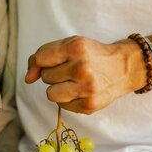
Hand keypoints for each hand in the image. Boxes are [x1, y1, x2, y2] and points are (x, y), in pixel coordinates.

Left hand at [24, 36, 142, 114]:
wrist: (124, 68)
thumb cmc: (93, 55)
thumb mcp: (71, 45)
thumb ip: (44, 56)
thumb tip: (28, 78)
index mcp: (76, 47)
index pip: (41, 58)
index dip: (41, 61)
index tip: (52, 62)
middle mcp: (82, 68)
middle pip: (45, 77)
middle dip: (54, 74)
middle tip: (72, 70)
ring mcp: (86, 88)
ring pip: (50, 94)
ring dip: (58, 89)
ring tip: (73, 83)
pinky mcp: (89, 106)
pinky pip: (62, 106)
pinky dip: (68, 100)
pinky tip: (81, 92)